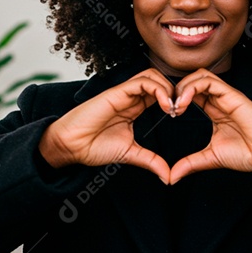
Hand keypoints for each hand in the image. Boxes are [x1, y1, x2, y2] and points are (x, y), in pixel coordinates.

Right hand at [39, 69, 175, 183]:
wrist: (72, 146)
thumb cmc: (94, 147)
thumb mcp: (130, 154)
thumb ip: (151, 161)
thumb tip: (168, 177)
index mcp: (134, 107)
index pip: (159, 92)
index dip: (173, 100)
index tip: (179, 116)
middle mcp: (130, 97)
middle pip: (159, 79)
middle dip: (174, 91)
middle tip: (180, 110)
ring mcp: (123, 93)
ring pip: (152, 76)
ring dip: (168, 88)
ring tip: (173, 108)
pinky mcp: (117, 92)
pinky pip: (142, 82)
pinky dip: (158, 90)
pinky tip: (164, 106)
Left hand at [168, 69, 251, 184]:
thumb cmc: (248, 153)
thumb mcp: (210, 158)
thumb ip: (190, 164)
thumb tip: (171, 177)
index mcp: (215, 109)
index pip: (192, 92)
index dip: (177, 99)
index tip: (170, 114)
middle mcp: (220, 99)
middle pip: (193, 80)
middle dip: (176, 90)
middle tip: (169, 109)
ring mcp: (226, 95)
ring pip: (199, 76)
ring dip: (183, 87)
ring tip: (176, 106)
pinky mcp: (232, 95)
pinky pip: (208, 81)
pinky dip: (192, 87)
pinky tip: (184, 103)